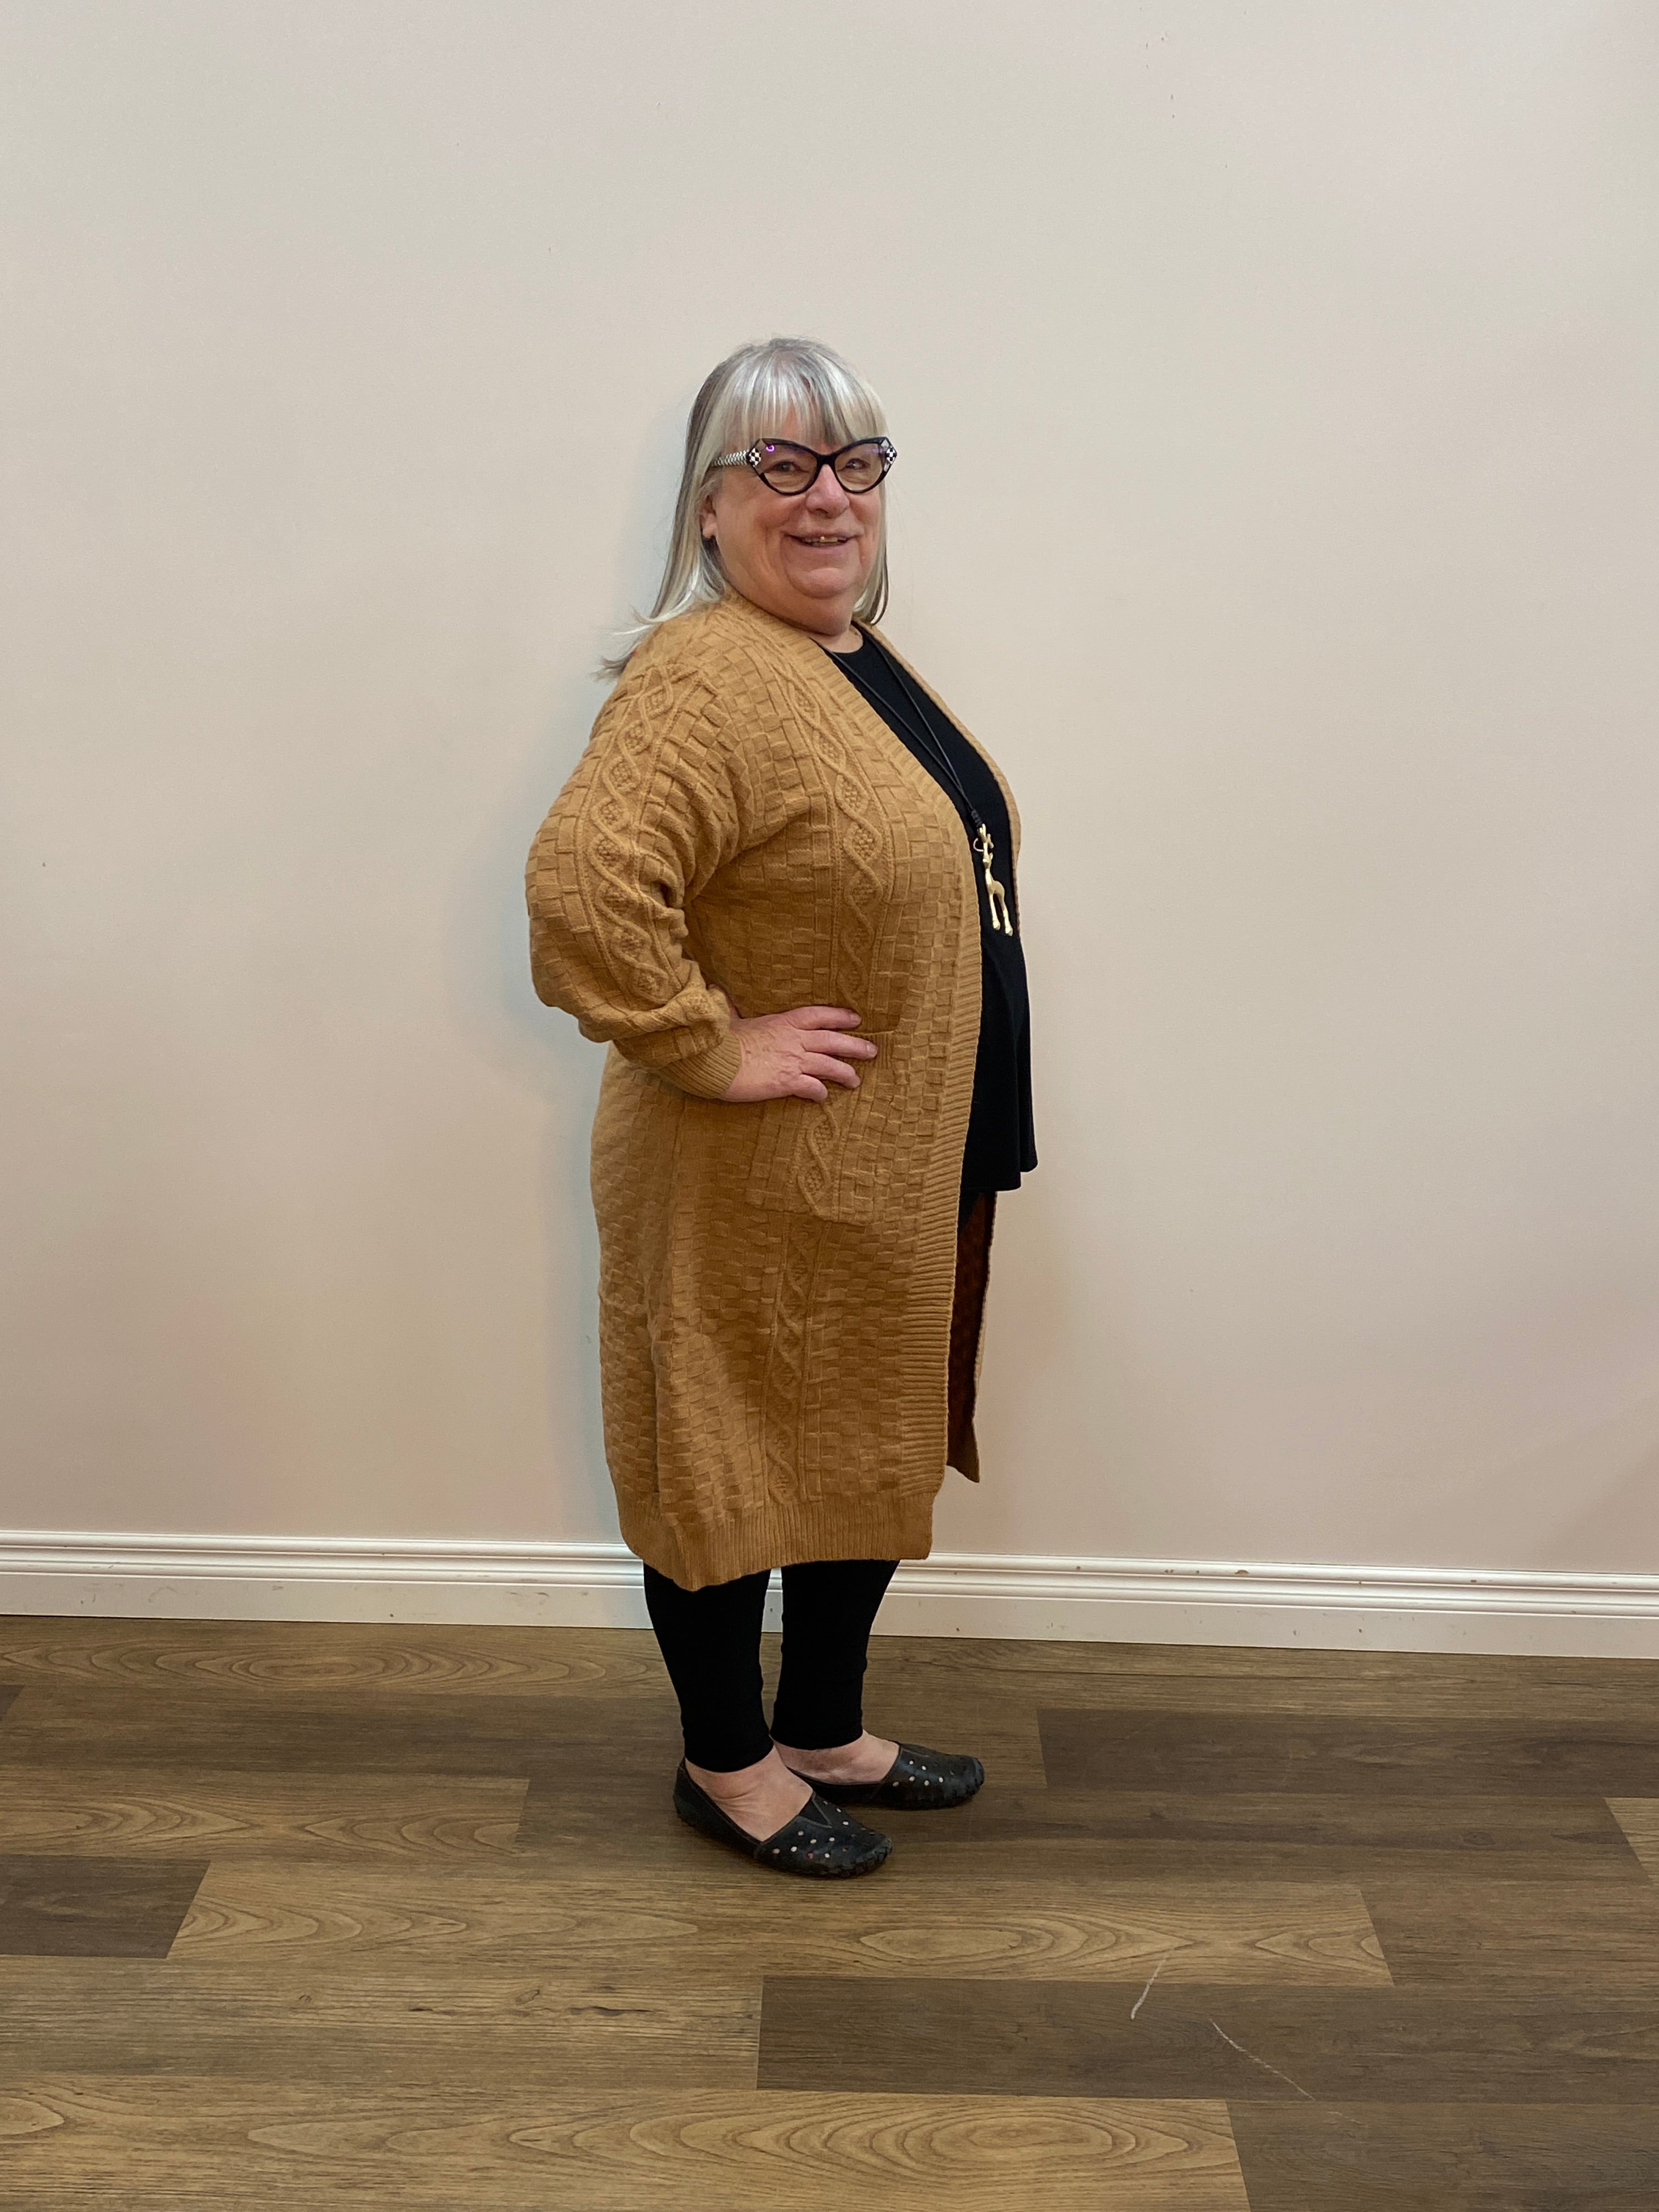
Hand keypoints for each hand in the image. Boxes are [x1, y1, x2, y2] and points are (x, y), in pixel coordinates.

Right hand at [719, 1006, 876, 1103]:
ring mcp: (793, 1060)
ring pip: (829, 1065)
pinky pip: (812, 1087)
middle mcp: (794, 1040)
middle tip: (872, 1051)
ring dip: (846, 1073)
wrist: (715, 1059)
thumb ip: (733, 1009)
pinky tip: (823, 1098)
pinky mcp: (787, 1082)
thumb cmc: (720, 1039)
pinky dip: (820, 1093)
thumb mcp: (730, 1019)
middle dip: (855, 1045)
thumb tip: (720, 992)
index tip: (855, 1019)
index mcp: (783, 1022)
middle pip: (833, 1040)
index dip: (840, 1016)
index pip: (819, 1015)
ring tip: (856, 1080)